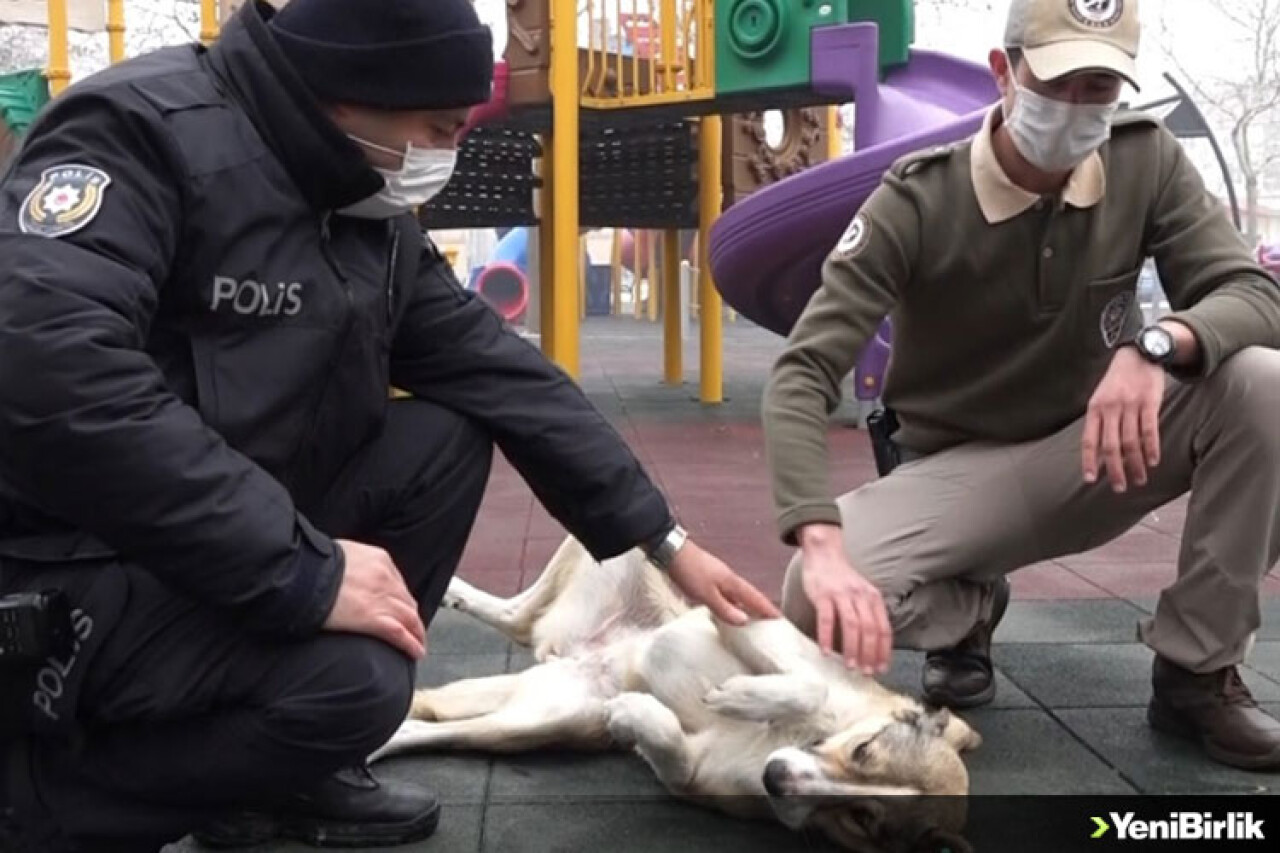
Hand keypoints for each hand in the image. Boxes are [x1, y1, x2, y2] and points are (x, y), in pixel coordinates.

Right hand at [324, 540, 426, 659]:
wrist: (302, 574)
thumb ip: (353, 565)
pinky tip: (416, 653)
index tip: (401, 609)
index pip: (398, 583)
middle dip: (412, 617)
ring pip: (409, 618)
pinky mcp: (373, 618)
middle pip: (407, 602)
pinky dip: (411, 644)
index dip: (402, 600)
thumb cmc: (313, 565)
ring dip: (417, 633)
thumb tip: (349, 575)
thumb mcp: (340, 554)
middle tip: (414, 629)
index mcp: (379, 559)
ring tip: (418, 645)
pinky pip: (400, 634)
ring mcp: (381, 598)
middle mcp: (386, 578)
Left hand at [665, 539, 780, 625]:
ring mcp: (719, 578)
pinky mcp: (709, 579)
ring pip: (738, 595)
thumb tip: (744, 621)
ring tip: (753, 619)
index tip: (780, 618)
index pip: (755, 597)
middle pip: (749, 595)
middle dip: (761, 607)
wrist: (672, 552)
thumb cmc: (690, 571)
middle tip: (771, 620)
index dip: (767, 608)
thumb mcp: (706, 594)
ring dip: (746, 605)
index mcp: (732, 582)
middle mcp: (729, 579)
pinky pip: (726, 594)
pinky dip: (732, 603)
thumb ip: (724, 608)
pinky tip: (729, 609)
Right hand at [798, 524, 891, 674]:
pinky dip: (827, 637)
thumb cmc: (841, 579)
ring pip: (852, 626)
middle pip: (870, 629)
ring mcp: (842, 594)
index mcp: (873, 598)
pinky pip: (827, 618)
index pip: (884, 629)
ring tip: (849, 666)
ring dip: (852, 649)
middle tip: (865, 672)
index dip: (884, 651)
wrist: (824, 553)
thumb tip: (872, 646)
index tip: (881, 668)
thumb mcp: (862, 594)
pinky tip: (825, 651)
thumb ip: (868, 614)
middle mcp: (861, 596)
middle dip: (870, 654)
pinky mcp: (823, 594)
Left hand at [1082, 345, 1164, 491]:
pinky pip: (1150, 429)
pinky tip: (1153, 461)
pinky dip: (1151, 447)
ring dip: (1135, 464)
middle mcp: (1110, 408)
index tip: (1090, 480)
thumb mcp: (1100, 398)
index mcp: (1094, 409)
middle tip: (1119, 488)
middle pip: (1111, 446)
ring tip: (1139, 479)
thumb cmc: (1117, 382)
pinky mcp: (1150, 402)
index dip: (1089, 461)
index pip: (1089, 440)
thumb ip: (1098, 422)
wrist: (1139, 353)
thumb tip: (1096, 452)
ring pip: (1131, 442)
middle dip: (1114, 470)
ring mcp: (1130, 405)